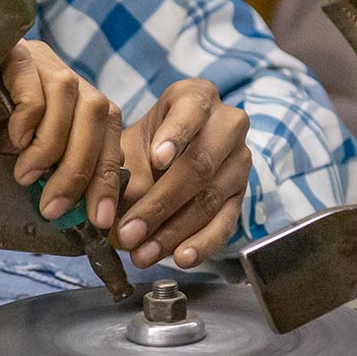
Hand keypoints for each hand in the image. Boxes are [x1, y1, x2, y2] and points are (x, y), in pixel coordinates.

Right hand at [0, 40, 124, 229]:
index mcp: (73, 102)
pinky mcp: (9, 49)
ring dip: (52, 146)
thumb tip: (87, 212)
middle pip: (97, 112)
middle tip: (55, 206)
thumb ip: (57, 176)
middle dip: (80, 169)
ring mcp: (37, 58)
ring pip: (71, 94)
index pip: (108, 132)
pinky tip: (13, 139)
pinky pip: (32, 79)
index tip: (100, 218)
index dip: (108, 176)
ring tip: (25, 175)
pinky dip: (28, 116)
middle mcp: (60, 74)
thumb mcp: (23, 163)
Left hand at [114, 79, 252, 267]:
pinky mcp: (242, 196)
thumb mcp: (130, 145)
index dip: (175, 135)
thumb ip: (124, 174)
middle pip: (200, 164)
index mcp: (197, 98)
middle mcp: (227, 126)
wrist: (170, 154)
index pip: (192, 112)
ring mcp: (239, 162)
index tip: (157, 158)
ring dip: (173, 231)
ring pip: (209, 199)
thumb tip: (115, 217)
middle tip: (129, 231)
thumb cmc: (146, 144)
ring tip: (143, 253)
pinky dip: (202, 244)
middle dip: (161, 203)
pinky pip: (225, 224)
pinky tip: (182, 257)